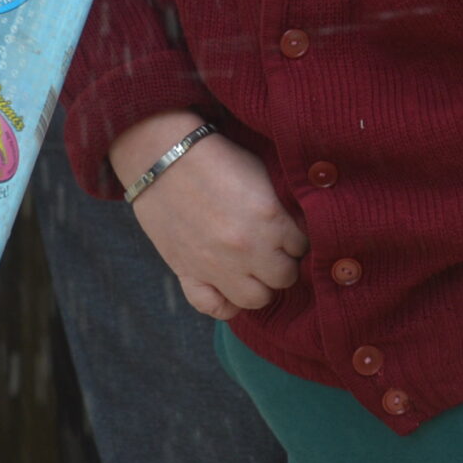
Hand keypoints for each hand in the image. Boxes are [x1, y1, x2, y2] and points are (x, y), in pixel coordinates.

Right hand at [110, 116, 306, 319]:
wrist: (159, 154)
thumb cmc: (213, 156)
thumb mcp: (259, 171)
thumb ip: (282, 205)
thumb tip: (297, 228)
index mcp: (270, 219)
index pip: (303, 246)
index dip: (295, 236)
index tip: (286, 229)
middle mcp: (247, 249)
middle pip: (285, 277)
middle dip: (281, 261)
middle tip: (270, 248)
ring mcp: (216, 265)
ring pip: (257, 299)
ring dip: (259, 285)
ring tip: (251, 268)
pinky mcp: (188, 272)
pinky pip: (214, 307)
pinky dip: (224, 303)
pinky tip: (226, 287)